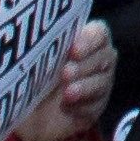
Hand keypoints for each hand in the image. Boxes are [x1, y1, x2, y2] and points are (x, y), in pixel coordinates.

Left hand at [10, 23, 116, 140]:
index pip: (99, 33)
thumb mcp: (43, 53)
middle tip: (65, 73)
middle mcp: (102, 57)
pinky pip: (95, 105)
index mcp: (91, 37)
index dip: (89, 41)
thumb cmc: (41, 65)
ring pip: (101, 82)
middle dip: (82, 66)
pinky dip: (80, 106)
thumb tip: (37, 39)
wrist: (37, 98)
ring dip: (83, 87)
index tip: (72, 51)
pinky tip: (66, 107)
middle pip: (103, 58)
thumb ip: (47, 44)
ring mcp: (102, 82)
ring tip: (67, 94)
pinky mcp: (97, 104)